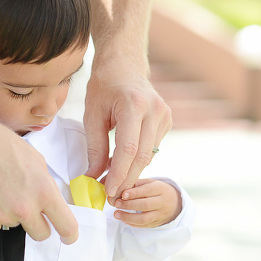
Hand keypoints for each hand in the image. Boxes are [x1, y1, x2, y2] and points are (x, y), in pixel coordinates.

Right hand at [0, 115, 77, 243]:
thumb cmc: (1, 145)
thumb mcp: (36, 160)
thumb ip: (46, 186)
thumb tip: (50, 203)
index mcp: (43, 191)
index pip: (66, 225)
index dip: (69, 234)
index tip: (68, 237)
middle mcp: (24, 208)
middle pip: (41, 234)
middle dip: (38, 224)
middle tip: (29, 208)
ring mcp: (1, 216)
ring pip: (15, 226)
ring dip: (11, 214)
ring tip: (0, 188)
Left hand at [83, 58, 171, 201]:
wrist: (124, 64)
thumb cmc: (104, 86)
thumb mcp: (92, 114)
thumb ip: (95, 147)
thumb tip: (93, 177)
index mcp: (134, 105)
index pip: (128, 149)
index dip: (119, 174)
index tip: (107, 191)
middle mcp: (154, 109)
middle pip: (142, 156)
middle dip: (126, 179)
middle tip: (110, 195)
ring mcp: (164, 114)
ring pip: (149, 155)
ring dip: (131, 171)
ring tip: (112, 181)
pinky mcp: (167, 120)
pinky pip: (152, 147)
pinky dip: (138, 159)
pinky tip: (123, 163)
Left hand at [113, 178, 180, 227]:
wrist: (174, 203)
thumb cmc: (157, 190)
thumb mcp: (150, 182)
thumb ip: (137, 183)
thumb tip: (120, 186)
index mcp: (161, 189)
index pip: (148, 191)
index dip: (135, 193)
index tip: (123, 194)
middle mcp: (162, 202)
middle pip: (145, 205)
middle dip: (129, 205)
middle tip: (116, 203)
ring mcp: (160, 215)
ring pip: (144, 218)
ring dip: (128, 217)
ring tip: (116, 214)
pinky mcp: (156, 223)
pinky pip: (143, 225)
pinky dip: (131, 223)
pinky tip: (122, 219)